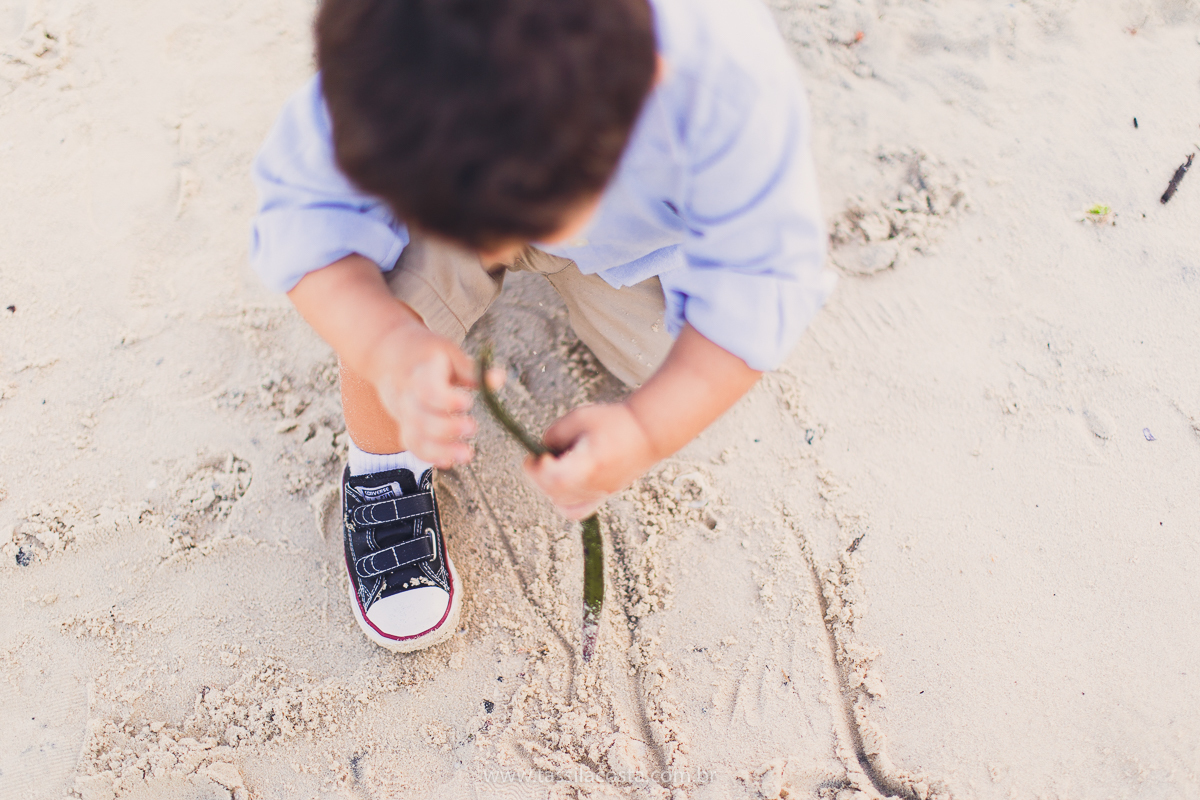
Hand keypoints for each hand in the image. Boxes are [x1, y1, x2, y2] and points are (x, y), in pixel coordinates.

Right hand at [365, 321, 494, 467]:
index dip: (447, 400)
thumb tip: (500, 378)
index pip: (427, 389)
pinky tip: (450, 461)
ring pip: (415, 436)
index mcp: (419, 371)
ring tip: (468, 454)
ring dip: (441, 449)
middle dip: (447, 428)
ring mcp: (403, 412)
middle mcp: (407, 394)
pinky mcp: (404, 424)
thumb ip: (471, 370)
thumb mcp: (448, 352)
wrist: (388, 353)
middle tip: (473, 427)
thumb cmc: (425, 353)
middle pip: (420, 418)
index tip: (468, 403)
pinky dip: (430, 456)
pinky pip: (412, 445)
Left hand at [524, 402, 658, 518]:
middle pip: (554, 493)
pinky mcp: (603, 496)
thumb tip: (542, 450)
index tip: (535, 456)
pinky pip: (576, 510)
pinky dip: (563, 500)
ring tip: (554, 466)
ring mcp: (600, 494)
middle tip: (541, 458)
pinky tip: (563, 483)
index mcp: (590, 464)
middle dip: (539, 476)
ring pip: (562, 503)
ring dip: (550, 486)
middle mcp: (595, 485)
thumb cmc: (615, 422)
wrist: (648, 432)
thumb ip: (554, 435)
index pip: (554, 480)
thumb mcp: (579, 417)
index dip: (537, 471)